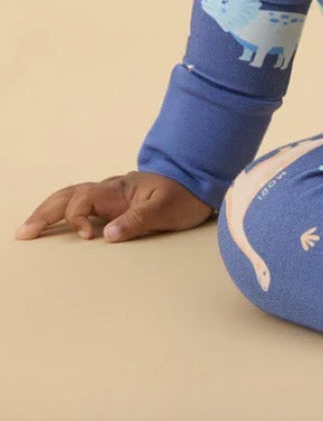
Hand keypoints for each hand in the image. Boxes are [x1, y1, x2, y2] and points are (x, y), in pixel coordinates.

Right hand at [14, 171, 214, 242]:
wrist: (200, 184)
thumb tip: (107, 235)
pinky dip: (63, 211)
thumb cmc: (186, 196)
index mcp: (120, 189)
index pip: (85, 199)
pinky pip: (82, 203)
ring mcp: (112, 195)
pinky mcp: (116, 203)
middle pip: (70, 195)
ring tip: (29, 228)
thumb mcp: (167, 210)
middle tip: (24, 232)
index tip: (90, 236)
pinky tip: (53, 222)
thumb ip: (139, 220)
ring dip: (49, 211)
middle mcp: (112, 190)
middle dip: (46, 212)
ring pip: (72, 197)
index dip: (79, 218)